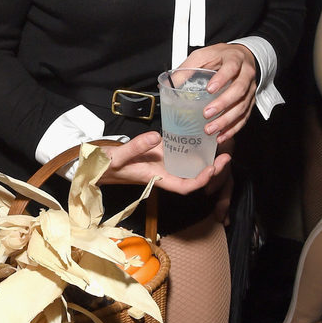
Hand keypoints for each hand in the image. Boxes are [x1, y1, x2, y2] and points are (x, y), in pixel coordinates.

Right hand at [98, 130, 230, 192]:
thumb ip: (136, 147)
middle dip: (212, 170)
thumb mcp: (118, 157)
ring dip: (206, 159)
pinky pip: (180, 152)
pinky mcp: (160, 154)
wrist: (95, 165)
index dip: (201, 180)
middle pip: (194, 177)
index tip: (212, 169)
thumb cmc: (106, 166)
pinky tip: (201, 136)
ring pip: (190, 165)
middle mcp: (164, 173)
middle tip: (226, 155)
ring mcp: (163, 164)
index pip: (185, 186)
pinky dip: (191, 147)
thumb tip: (156, 136)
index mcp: (157, 179)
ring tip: (221, 145)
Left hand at [178, 43, 258, 142]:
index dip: (221, 79)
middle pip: (238, 90)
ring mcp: (250, 89)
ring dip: (227, 120)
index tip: (209, 89)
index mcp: (234, 59)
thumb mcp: (202, 56)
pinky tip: (222, 136)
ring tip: (211, 129)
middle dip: (223, 103)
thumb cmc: (221, 56)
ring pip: (242, 106)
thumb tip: (168, 85)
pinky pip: (244, 117)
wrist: (242, 56)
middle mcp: (245, 74)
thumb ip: (187, 69)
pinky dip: (233, 128)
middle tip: (207, 113)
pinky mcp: (250, 101)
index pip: (231, 68)